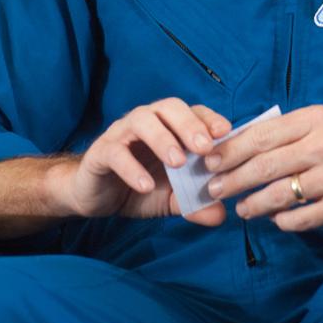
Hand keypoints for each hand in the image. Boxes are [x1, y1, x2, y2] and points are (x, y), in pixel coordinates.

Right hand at [50, 99, 230, 226]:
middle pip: (168, 107)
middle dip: (189, 125)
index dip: (209, 119)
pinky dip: (132, 167)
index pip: (192, 111)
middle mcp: (146, 122)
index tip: (226, 133)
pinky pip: (115, 152)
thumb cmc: (140, 186)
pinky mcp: (101, 152)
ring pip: (141, 121)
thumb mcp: (171, 198)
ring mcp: (121, 133)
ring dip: (162, 139)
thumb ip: (194, 203)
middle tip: (205, 148)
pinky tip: (145, 185)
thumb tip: (220, 215)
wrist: (96, 196)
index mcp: (168, 126)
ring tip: (177, 163)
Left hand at [204, 104, 322, 230]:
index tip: (210, 161)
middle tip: (215, 190)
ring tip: (242, 209)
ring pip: (281, 193)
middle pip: (266, 164)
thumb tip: (239, 147)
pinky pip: (303, 217)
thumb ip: (288, 133)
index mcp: (315, 119)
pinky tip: (275, 220)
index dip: (232, 149)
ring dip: (254, 204)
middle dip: (234, 179)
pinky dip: (284, 221)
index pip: (262, 134)